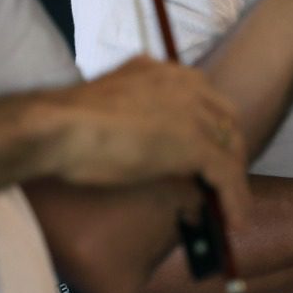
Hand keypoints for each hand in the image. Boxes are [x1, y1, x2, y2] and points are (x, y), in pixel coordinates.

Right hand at [44, 56, 249, 226]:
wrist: (57, 126)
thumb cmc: (67, 122)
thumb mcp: (113, 106)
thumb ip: (135, 111)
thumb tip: (142, 142)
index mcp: (163, 71)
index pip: (205, 100)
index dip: (212, 129)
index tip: (211, 154)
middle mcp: (184, 84)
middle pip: (225, 121)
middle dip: (229, 153)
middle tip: (225, 184)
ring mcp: (191, 113)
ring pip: (229, 149)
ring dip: (235, 180)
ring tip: (234, 209)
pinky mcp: (192, 143)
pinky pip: (225, 174)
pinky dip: (234, 199)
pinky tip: (234, 221)